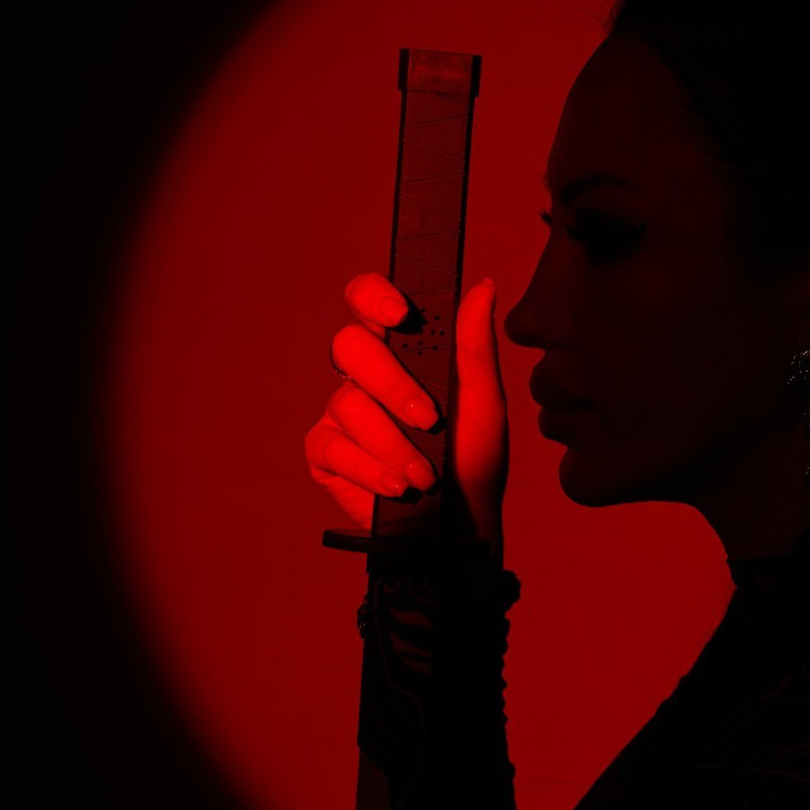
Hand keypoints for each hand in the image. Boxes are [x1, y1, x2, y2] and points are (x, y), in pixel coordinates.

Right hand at [305, 273, 510, 560]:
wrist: (460, 523)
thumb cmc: (474, 459)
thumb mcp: (484, 402)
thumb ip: (476, 346)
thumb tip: (483, 286)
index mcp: (400, 349)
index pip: (367, 300)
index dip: (373, 296)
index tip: (400, 315)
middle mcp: (364, 375)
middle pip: (350, 346)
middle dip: (392, 384)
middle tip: (428, 419)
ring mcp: (341, 412)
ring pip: (350, 405)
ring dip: (394, 444)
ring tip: (426, 476)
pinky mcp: (325, 452)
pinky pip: (334, 447)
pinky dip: (371, 469)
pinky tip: (398, 487)